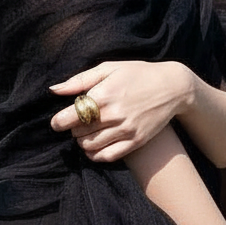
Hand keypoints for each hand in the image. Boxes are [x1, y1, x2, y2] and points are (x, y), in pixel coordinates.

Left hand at [48, 60, 193, 162]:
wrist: (171, 87)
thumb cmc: (136, 74)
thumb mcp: (108, 68)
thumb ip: (79, 80)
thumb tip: (54, 90)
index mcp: (104, 94)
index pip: (72, 116)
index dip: (58, 122)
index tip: (55, 123)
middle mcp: (113, 115)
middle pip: (79, 132)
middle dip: (72, 128)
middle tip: (76, 122)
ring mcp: (126, 130)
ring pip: (91, 146)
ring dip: (82, 142)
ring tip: (84, 133)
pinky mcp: (136, 142)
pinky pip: (108, 156)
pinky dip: (95, 155)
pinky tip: (93, 147)